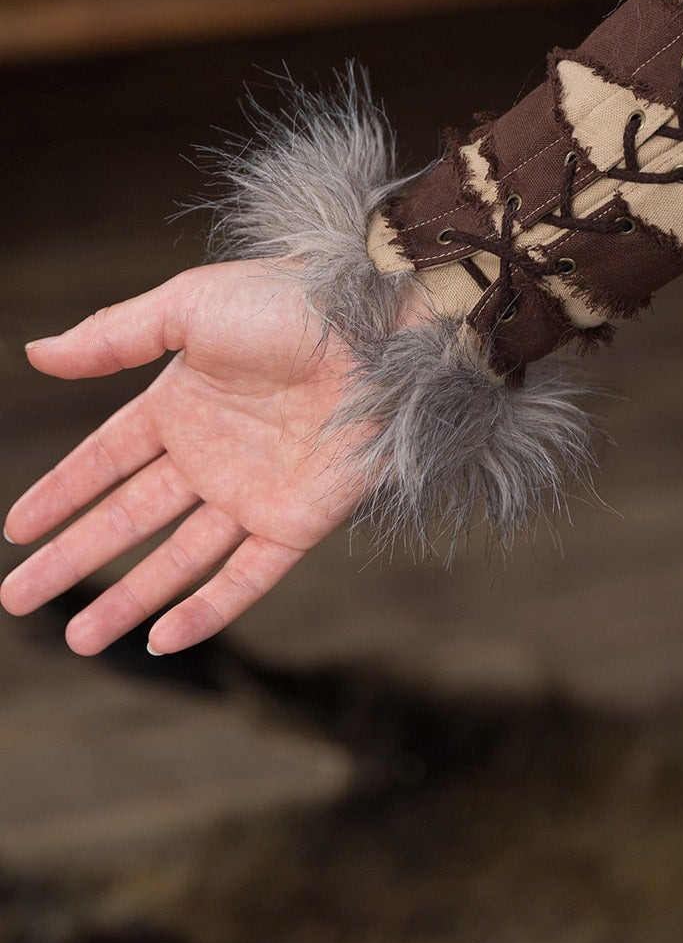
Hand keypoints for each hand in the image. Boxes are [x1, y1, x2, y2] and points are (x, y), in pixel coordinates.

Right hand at [2, 261, 368, 656]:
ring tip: (81, 640)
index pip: (106, 459)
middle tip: (16, 597)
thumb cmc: (293, 303)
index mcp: (183, 401)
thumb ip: (113, 335)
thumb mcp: (189, 306)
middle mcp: (213, 454)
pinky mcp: (298, 522)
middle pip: (128, 518)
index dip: (61, 493)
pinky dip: (206, 610)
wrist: (385, 331)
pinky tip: (161, 638)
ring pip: (177, 559)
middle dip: (73, 557)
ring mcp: (253, 492)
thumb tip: (35, 352)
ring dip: (129, 598)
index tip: (15, 531)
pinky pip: (245, 578)